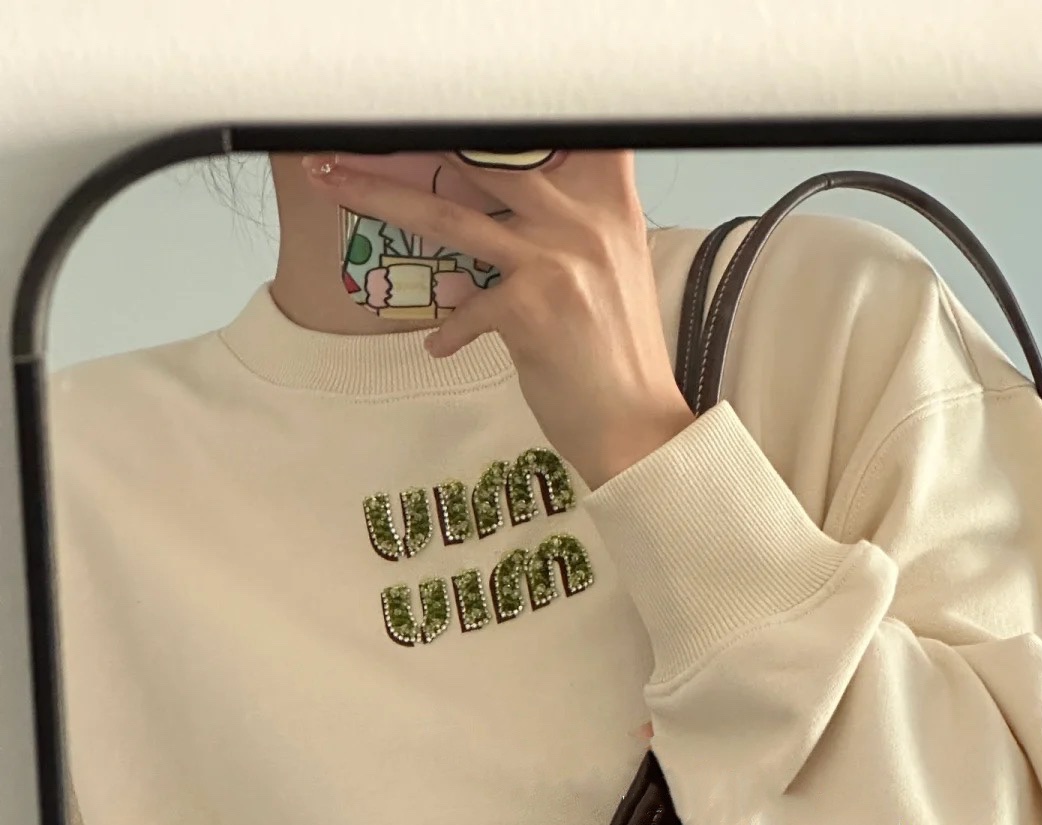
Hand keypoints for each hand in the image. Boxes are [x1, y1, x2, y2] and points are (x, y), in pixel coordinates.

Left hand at [301, 149, 696, 489]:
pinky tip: (443, 347)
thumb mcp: (611, 272)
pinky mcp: (529, 309)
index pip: (553, 130)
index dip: (495, 111)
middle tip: (352, 133)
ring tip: (332, 181)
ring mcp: (555, 261)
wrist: (637, 430)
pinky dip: (448, 331)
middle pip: (480, 160)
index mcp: (608, 203)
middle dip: (411, 141)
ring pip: (448, 216)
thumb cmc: (619, 359)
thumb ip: (566, 227)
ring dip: (379, 195)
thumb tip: (502, 211)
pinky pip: (464, 308)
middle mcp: (584, 221)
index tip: (437, 106)